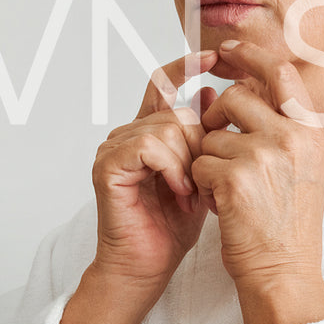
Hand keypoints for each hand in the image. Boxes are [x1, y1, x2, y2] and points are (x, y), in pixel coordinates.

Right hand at [90, 50, 218, 286]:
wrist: (148, 266)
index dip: (188, 66)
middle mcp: (128, 134)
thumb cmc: (173, 226)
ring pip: (168, 127)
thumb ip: (205, 135)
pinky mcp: (108, 164)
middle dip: (201, 143)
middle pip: (176, 110)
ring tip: (190, 193)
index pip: (164, 83)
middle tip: (202, 181)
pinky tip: (179, 192)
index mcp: (149, 132)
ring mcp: (114, 147)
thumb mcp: (202, 173)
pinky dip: (172, 169)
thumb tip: (213, 89)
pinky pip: (151, 146)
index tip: (215, 57)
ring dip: (189, 162)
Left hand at [193, 39, 323, 323]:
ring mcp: (263, 156)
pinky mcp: (234, 177)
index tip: (227, 50)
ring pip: (211, 134)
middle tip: (221, 152)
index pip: (280, 73)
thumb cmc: (288, 228)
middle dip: (217, 121)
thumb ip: (284, 130)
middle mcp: (291, 137)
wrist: (284, 273)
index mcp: (310, 132)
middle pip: (235, 99)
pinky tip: (222, 207)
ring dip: (209, 161)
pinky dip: (200, 185)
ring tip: (230, 193)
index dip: (250, 56)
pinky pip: (198, 162)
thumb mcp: (303, 169)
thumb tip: (248, 92)